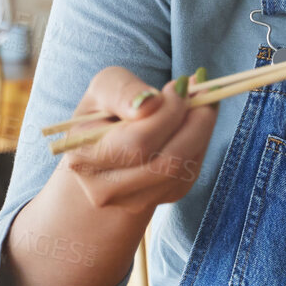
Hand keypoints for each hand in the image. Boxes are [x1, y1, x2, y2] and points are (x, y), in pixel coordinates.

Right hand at [58, 66, 216, 214]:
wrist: (108, 147)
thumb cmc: (108, 110)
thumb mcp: (105, 87)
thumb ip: (122, 90)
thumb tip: (151, 104)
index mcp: (84, 158)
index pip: (138, 144)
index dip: (168, 113)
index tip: (181, 84)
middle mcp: (104, 189)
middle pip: (167, 162)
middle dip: (194, 121)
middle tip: (201, 91)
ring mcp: (134, 200)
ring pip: (184, 168)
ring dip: (201, 130)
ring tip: (198, 102)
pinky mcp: (162, 198)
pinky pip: (192, 171)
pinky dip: (201, 143)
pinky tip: (192, 123)